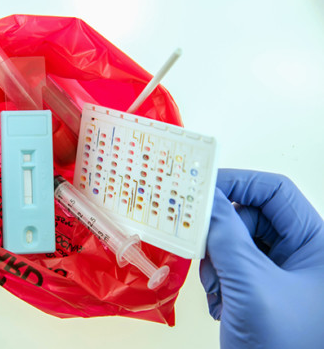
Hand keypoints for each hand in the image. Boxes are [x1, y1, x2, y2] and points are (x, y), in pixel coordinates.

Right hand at [200, 169, 323, 347]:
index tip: (203, 186)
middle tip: (203, 248)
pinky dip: (217, 279)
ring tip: (219, 290)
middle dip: (222, 234)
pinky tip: (221, 302)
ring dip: (216, 262)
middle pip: (249, 216)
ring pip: (234, 242)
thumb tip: (206, 201)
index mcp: (315, 245)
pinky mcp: (259, 286)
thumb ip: (227, 238)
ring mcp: (278, 271)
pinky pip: (229, 264)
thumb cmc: (286, 346)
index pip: (275, 192)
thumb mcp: (252, 286)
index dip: (239, 183)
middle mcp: (299, 254)